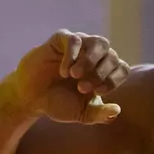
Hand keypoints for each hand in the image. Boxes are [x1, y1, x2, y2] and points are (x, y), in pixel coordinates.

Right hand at [5, 31, 128, 124]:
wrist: (31, 98)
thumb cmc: (59, 103)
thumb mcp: (81, 113)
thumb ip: (99, 114)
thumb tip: (117, 110)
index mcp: (103, 71)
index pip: (121, 68)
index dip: (113, 80)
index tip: (97, 93)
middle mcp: (94, 56)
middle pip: (111, 55)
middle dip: (100, 74)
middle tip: (82, 88)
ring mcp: (79, 46)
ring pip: (98, 42)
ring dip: (90, 60)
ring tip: (75, 76)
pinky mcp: (61, 40)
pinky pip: (74, 39)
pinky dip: (72, 55)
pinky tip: (64, 71)